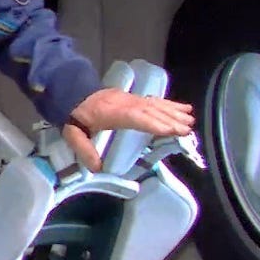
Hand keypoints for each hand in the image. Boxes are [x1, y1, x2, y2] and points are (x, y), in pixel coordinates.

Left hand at [61, 88, 195, 171]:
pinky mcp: (131, 96)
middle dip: (170, 119)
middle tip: (188, 129)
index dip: (154, 123)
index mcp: (110, 112)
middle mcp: (124, 103)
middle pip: (150, 110)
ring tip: (190, 119)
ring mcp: (128, 98)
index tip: (171, 130)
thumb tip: (97, 168)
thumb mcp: (73, 133)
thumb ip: (84, 149)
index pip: (136, 117)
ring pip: (154, 104)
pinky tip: (181, 107)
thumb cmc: (73, 114)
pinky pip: (152, 99)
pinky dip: (168, 103)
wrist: (70, 91)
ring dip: (173, 111)